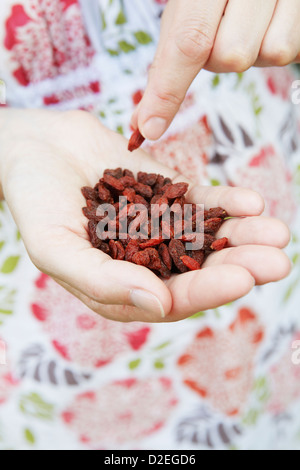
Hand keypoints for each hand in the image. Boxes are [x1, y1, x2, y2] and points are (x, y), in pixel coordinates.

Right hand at [0, 109, 290, 321]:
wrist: (35, 147)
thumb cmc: (34, 200)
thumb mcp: (55, 246)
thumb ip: (101, 279)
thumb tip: (158, 302)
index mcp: (118, 287)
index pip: (169, 299)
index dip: (204, 292)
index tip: (241, 279)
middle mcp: (143, 261)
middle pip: (197, 271)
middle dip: (238, 267)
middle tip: (276, 262)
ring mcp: (157, 227)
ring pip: (206, 237)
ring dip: (242, 237)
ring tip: (278, 233)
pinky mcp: (164, 195)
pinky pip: (199, 202)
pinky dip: (225, 203)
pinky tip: (251, 202)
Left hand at [132, 0, 299, 139]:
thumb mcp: (184, 14)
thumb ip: (164, 66)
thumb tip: (141, 123)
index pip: (187, 42)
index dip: (168, 90)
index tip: (151, 129)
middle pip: (231, 57)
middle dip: (220, 56)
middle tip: (223, 29)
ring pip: (269, 54)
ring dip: (253, 50)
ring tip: (250, 23)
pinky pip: (291, 50)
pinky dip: (278, 44)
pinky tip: (270, 23)